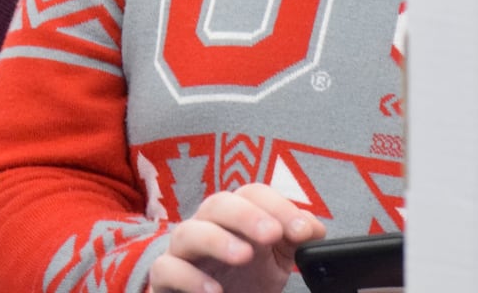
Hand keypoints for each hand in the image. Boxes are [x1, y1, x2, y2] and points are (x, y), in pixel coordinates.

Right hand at [147, 184, 325, 292]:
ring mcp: (183, 252)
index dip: (278, 206)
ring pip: (187, 231)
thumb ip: (293, 240)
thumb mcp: (274, 260)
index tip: (303, 231)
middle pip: (217, 204)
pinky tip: (214, 291)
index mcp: (235, 218)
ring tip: (242, 256)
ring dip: (216, 239)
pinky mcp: (165, 278)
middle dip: (246, 215)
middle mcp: (206, 227)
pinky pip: (166, 268)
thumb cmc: (243, 280)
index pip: (252, 195)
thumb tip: (313, 226)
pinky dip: (189, 277)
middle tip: (272, 235)